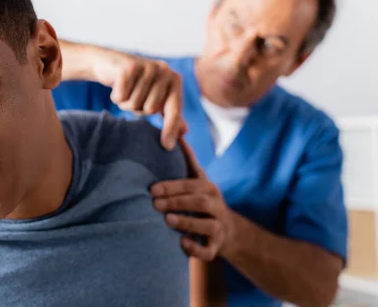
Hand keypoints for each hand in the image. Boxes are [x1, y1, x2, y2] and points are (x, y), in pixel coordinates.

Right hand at [91, 48, 186, 149]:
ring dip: (125, 103)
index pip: (174, 110)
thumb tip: (184, 132)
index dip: (170, 129)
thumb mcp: (156, 98)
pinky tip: (117, 86)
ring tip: (126, 91)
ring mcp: (147, 67)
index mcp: (174, 79)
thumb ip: (170, 114)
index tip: (167, 147)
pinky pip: (121, 96)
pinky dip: (115, 96)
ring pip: (133, 104)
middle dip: (137, 109)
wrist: (111, 64)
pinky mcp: (129, 67)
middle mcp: (164, 70)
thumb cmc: (137, 84)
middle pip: (149, 109)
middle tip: (134, 96)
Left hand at [150, 139, 235, 260]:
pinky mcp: (216, 247)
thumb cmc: (203, 199)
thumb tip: (178, 130)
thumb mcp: (198, 179)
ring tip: (167, 220)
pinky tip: (182, 244)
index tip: (152, 189)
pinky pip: (209, 251)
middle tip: (154, 204)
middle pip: (199, 202)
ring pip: (207, 226)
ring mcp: (218, 227)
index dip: (172, 186)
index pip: (191, 185)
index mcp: (208, 188)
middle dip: (177, 202)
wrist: (228, 230)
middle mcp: (216, 206)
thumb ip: (188, 159)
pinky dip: (196, 249)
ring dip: (187, 222)